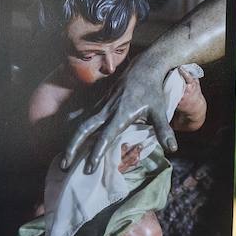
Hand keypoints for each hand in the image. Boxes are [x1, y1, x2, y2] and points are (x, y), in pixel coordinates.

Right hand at [63, 56, 176, 174]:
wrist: (144, 68)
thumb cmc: (153, 91)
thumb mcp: (160, 111)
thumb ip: (164, 130)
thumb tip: (172, 149)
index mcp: (121, 114)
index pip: (105, 137)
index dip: (96, 153)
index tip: (89, 168)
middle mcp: (107, 110)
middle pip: (84, 130)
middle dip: (72, 148)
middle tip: (63, 165)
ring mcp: (101, 105)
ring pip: (80, 124)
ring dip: (71, 140)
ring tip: (64, 158)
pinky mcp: (99, 102)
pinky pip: (83, 116)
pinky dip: (74, 128)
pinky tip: (68, 138)